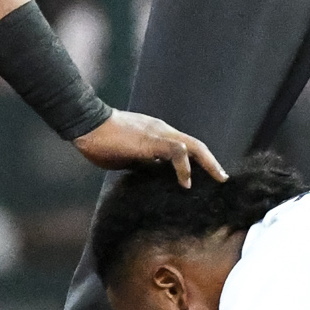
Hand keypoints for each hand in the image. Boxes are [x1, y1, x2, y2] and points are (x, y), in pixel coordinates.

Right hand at [73, 110, 227, 185]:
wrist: (88, 126)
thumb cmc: (102, 141)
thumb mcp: (128, 156)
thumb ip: (143, 162)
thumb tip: (154, 175)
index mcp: (156, 135)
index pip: (184, 147)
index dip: (197, 161)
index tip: (208, 175)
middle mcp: (162, 131)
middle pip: (194, 145)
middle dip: (211, 162)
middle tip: (222, 178)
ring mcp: (159, 134)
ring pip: (192, 146)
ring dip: (207, 163)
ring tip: (217, 178)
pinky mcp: (152, 140)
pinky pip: (177, 151)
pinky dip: (185, 167)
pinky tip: (185, 182)